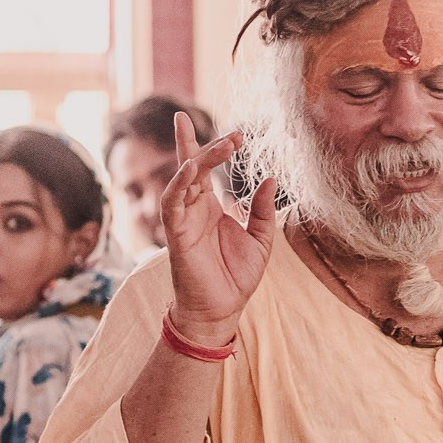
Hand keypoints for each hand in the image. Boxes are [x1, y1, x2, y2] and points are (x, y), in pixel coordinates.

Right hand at [161, 115, 278, 341]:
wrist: (222, 309)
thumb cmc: (236, 276)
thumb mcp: (261, 239)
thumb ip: (263, 210)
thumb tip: (270, 179)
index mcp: (211, 208)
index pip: (204, 170)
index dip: (212, 148)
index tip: (236, 133)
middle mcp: (194, 209)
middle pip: (191, 167)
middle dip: (205, 146)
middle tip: (234, 136)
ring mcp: (183, 220)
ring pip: (183, 180)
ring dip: (198, 159)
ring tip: (222, 145)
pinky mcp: (176, 234)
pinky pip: (172, 204)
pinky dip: (178, 185)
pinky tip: (190, 169)